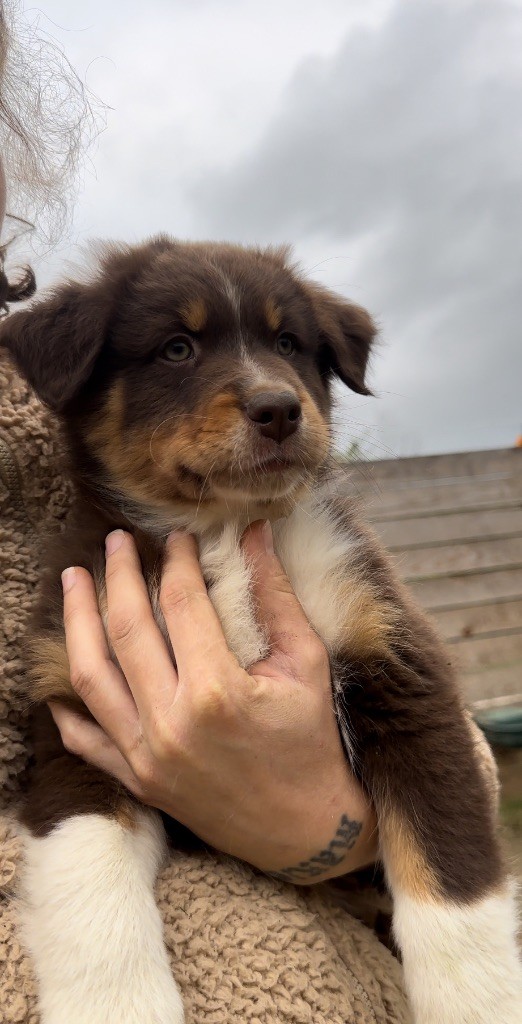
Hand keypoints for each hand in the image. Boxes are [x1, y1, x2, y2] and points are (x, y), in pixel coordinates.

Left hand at [51, 522, 377, 881]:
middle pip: (127, 629)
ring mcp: (147, 756)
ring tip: (73, 581)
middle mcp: (171, 723)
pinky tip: (60, 674)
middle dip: (117, 575)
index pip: (181, 602)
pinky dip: (69, 706)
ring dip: (77, 621)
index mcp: (217, 691)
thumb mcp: (306, 663)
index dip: (177, 560)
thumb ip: (276, 595)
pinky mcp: (138, 781)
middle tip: (116, 540)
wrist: (306, 830)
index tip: (178, 536)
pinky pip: (86, 739)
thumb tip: (256, 533)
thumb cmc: (312, 742)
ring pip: (91, 675)